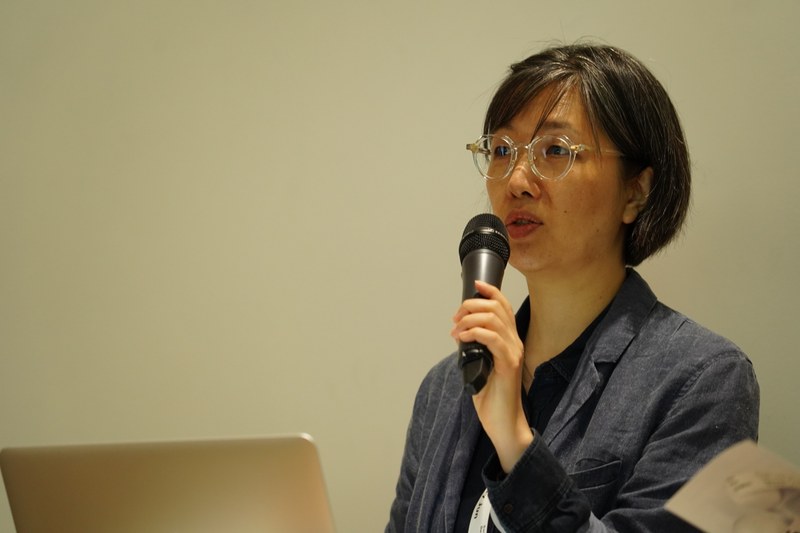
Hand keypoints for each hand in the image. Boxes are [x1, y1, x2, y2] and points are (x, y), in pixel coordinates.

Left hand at [451, 280, 532, 472]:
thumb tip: (459, 334)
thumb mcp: (479, 365)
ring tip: (456, 330)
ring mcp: (513, 353)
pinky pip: (492, 339)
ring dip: (469, 319)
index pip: (504, 306)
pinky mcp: (508, 365)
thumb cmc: (492, 397)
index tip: (474, 286)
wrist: (503, 423)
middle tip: (455, 319)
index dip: (490, 291)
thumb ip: (474, 348)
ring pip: (493, 319)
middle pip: (497, 307)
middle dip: (471, 306)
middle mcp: (514, 343)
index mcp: (509, 341)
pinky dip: (474, 332)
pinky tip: (462, 338)